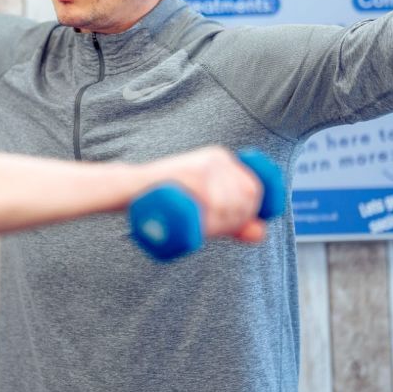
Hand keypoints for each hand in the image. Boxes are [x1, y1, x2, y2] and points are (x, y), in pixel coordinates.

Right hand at [142, 147, 266, 243]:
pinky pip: (214, 204)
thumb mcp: (206, 209)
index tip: (229, 225)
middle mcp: (218, 158)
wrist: (131, 188)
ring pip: (230, 204)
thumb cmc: (168, 201)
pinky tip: (204, 224)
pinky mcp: (191, 174)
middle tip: (211, 229)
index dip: (249, 213)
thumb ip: (234, 220)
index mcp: (224, 159)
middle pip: (245, 197)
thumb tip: (261, 233)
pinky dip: (212, 220)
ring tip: (203, 228)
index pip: (255, 189)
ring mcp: (205, 165)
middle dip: (235, 221)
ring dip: (221, 224)